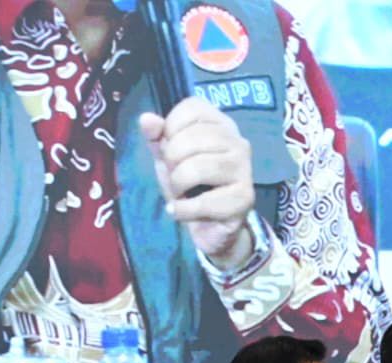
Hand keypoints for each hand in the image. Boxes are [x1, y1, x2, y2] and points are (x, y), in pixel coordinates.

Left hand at [139, 98, 255, 266]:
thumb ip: (156, 136)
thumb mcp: (168, 157)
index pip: (192, 108)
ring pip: (197, 168)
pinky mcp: (245, 197)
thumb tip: (147, 119)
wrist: (212, 225)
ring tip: (181, 193)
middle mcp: (239, 142)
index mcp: (222, 125)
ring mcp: (245, 169)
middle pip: (190, 139)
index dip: (171, 128)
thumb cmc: (191, 184)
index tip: (172, 148)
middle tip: (176, 176)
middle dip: (171, 161)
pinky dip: (183, 210)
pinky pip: (203, 201)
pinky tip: (180, 211)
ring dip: (178, 185)